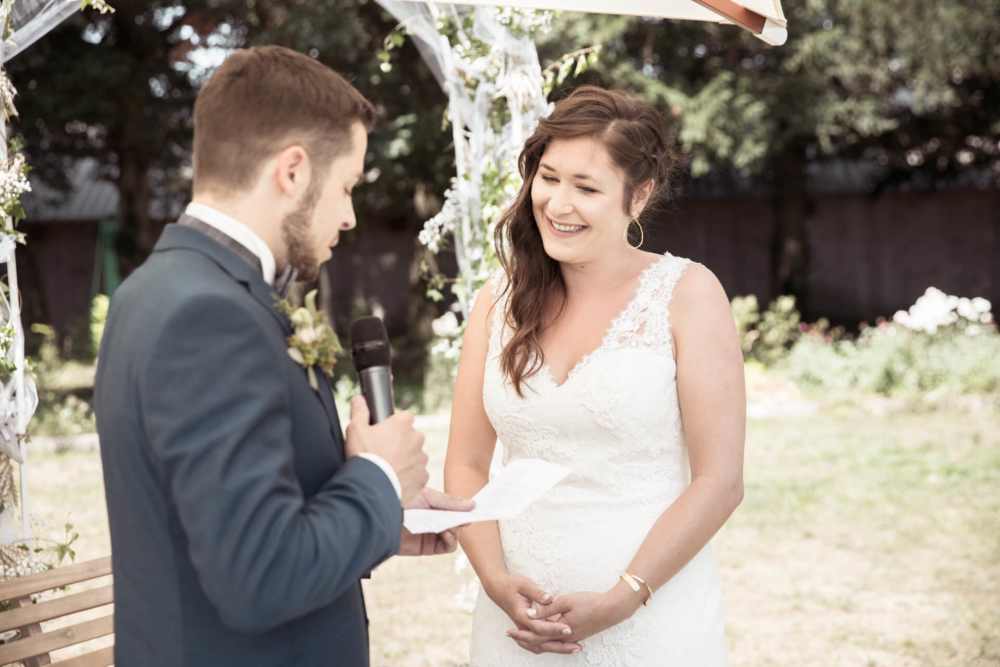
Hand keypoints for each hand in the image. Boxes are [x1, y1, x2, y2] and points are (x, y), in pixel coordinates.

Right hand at [345, 396, 427, 504]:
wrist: (371, 487)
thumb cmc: (363, 456)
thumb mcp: (355, 430)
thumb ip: (359, 412)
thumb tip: (358, 399)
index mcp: (402, 424)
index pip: (406, 417)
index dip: (396, 425)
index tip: (386, 434)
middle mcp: (416, 438)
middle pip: (412, 437)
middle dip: (402, 443)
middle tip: (385, 453)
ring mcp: (421, 458)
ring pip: (415, 455)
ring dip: (406, 460)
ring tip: (389, 469)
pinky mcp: (423, 476)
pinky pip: (418, 473)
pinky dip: (410, 476)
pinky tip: (395, 480)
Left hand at [399, 488, 474, 555]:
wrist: (382, 515)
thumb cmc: (403, 501)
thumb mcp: (429, 497)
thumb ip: (450, 502)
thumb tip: (472, 504)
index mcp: (434, 507)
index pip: (456, 510)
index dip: (466, 510)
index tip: (478, 509)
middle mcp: (434, 521)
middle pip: (458, 524)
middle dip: (462, 520)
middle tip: (463, 518)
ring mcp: (431, 535)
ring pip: (455, 536)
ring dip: (457, 530)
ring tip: (450, 525)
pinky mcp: (427, 548)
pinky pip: (448, 546)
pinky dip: (452, 540)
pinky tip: (446, 532)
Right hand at [484, 574, 581, 654]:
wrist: (497, 589)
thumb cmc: (511, 584)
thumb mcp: (524, 584)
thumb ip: (537, 592)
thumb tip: (550, 598)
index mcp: (521, 615)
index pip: (539, 627)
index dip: (554, 629)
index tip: (568, 628)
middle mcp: (522, 626)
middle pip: (541, 643)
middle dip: (560, 646)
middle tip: (577, 647)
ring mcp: (524, 629)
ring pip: (539, 646)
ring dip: (556, 648)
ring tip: (574, 648)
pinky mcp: (528, 628)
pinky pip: (539, 642)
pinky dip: (551, 644)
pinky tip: (565, 643)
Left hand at [511, 581, 642, 646]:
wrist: (612, 609)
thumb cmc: (590, 602)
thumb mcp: (566, 601)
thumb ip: (547, 608)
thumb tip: (529, 614)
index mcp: (561, 631)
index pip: (536, 636)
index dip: (521, 634)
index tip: (509, 630)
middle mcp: (565, 639)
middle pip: (540, 643)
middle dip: (524, 639)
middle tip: (510, 634)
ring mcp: (571, 638)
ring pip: (548, 644)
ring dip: (534, 640)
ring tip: (522, 634)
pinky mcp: (575, 635)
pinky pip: (556, 641)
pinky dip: (545, 638)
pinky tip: (541, 632)